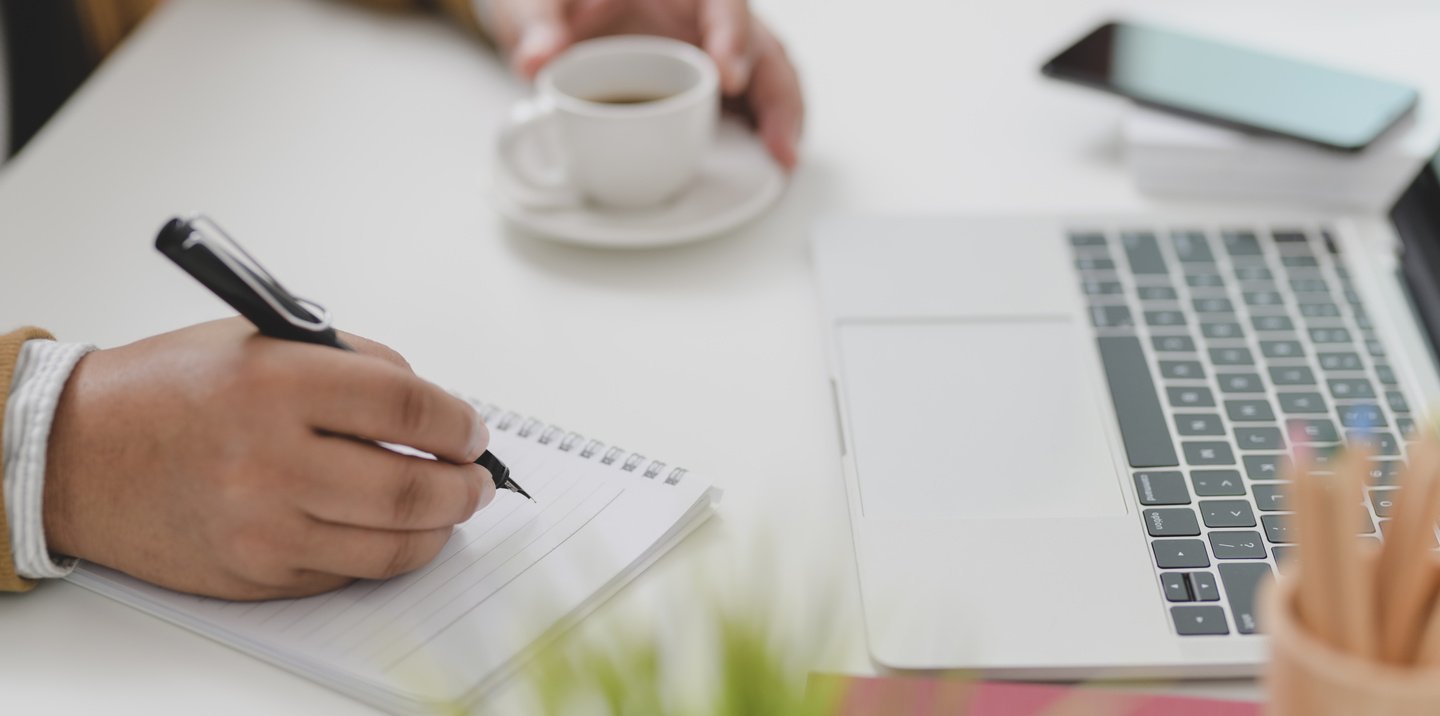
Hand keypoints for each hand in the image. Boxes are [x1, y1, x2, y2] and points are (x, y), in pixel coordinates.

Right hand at [42, 319, 495, 599]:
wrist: (77, 454)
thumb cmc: (171, 389)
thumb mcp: (263, 340)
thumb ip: (357, 364)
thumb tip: (433, 408)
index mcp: (278, 382)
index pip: (410, 408)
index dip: (460, 422)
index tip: (473, 429)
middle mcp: (272, 459)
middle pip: (414, 486)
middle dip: (467, 485)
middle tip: (478, 478)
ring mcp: (264, 526)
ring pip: (392, 544)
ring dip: (440, 527)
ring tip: (451, 508)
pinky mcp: (256, 574)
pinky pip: (349, 573)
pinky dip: (386, 553)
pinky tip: (395, 531)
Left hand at [489, 0, 803, 168]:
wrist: (549, 22)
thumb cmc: (553, 3)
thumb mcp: (534, 3)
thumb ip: (537, 25)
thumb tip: (534, 61)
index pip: (721, 0)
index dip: (731, 35)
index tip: (727, 77)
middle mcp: (703, 14)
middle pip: (762, 42)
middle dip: (774, 91)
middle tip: (776, 140)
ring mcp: (711, 49)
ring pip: (768, 72)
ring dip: (781, 116)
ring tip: (784, 160)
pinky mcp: (709, 84)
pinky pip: (752, 101)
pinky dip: (765, 129)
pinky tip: (773, 162)